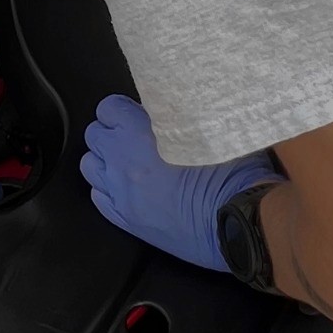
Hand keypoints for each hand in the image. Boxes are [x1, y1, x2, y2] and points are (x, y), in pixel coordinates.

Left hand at [80, 92, 276, 274]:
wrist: (241, 224)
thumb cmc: (232, 176)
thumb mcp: (213, 129)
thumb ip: (184, 117)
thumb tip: (177, 110)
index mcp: (139, 134)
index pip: (109, 108)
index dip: (123, 109)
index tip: (137, 113)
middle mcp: (122, 163)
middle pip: (95, 135)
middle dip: (112, 132)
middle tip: (136, 136)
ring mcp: (121, 194)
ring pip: (91, 167)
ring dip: (106, 160)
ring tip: (130, 162)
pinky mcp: (127, 221)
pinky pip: (99, 198)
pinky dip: (108, 189)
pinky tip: (130, 189)